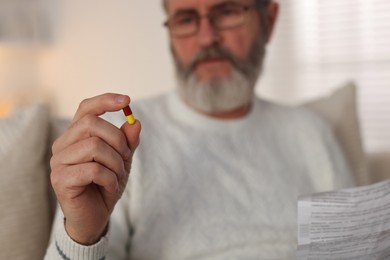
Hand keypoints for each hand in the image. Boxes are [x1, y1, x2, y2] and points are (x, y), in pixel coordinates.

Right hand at [50, 93, 140, 244]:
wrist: (95, 216)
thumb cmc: (105, 184)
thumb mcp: (122, 160)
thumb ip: (128, 141)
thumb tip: (135, 121)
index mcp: (76, 135)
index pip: (86, 108)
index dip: (105, 101)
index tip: (127, 101)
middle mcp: (63, 144)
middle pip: (92, 124)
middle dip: (118, 140)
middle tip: (126, 157)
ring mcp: (58, 161)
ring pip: (94, 146)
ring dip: (116, 162)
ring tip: (118, 176)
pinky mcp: (60, 179)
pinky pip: (94, 169)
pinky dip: (110, 178)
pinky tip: (110, 186)